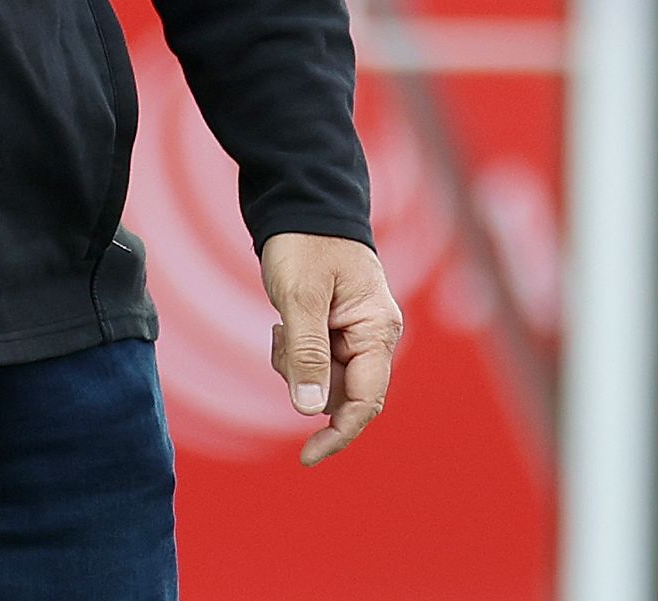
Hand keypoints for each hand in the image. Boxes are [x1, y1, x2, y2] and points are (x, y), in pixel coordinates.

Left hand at [260, 232, 402, 466]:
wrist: (298, 200)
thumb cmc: (304, 242)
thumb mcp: (301, 296)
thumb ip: (306, 352)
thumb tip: (310, 409)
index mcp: (377, 330)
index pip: (366, 399)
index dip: (338, 432)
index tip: (307, 456)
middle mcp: (372, 335)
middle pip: (343, 391)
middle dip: (307, 381)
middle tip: (281, 340)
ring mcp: (353, 330)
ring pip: (325, 377)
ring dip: (297, 364)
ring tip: (281, 326)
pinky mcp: (332, 324)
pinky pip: (314, 358)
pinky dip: (294, 351)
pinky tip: (282, 323)